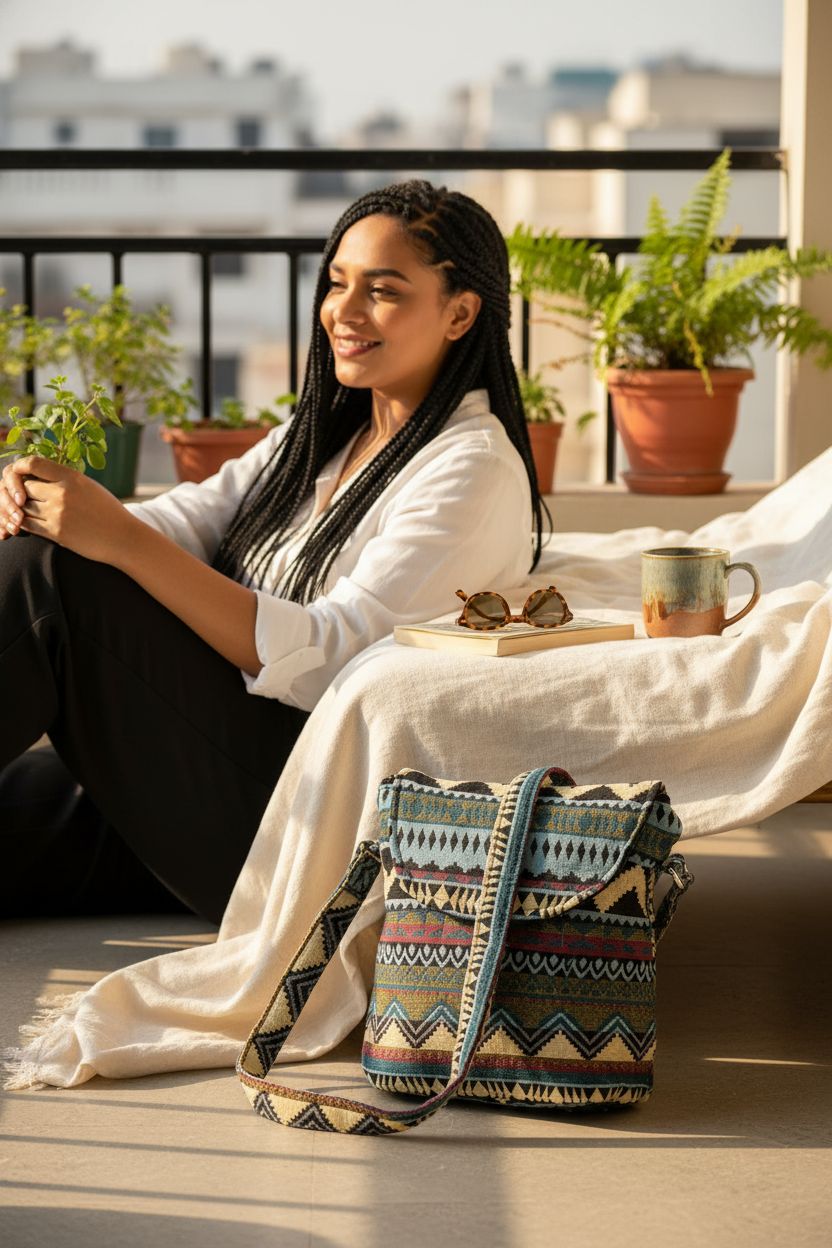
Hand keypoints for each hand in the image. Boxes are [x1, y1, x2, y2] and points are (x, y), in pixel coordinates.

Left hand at [0, 455, 132, 563]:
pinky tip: (29, 523)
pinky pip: (29, 524)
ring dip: (23, 509)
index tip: (20, 474)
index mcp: (72, 477)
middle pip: (25, 487)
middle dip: (23, 492)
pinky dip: (25, 523)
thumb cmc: (107, 512)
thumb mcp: (89, 487)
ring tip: (29, 511)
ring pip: (24, 507)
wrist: (124, 538)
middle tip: (27, 498)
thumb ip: (65, 480)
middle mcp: (63, 493)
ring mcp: (58, 513)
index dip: (20, 468)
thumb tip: (38, 475)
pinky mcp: (57, 533)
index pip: (33, 463)